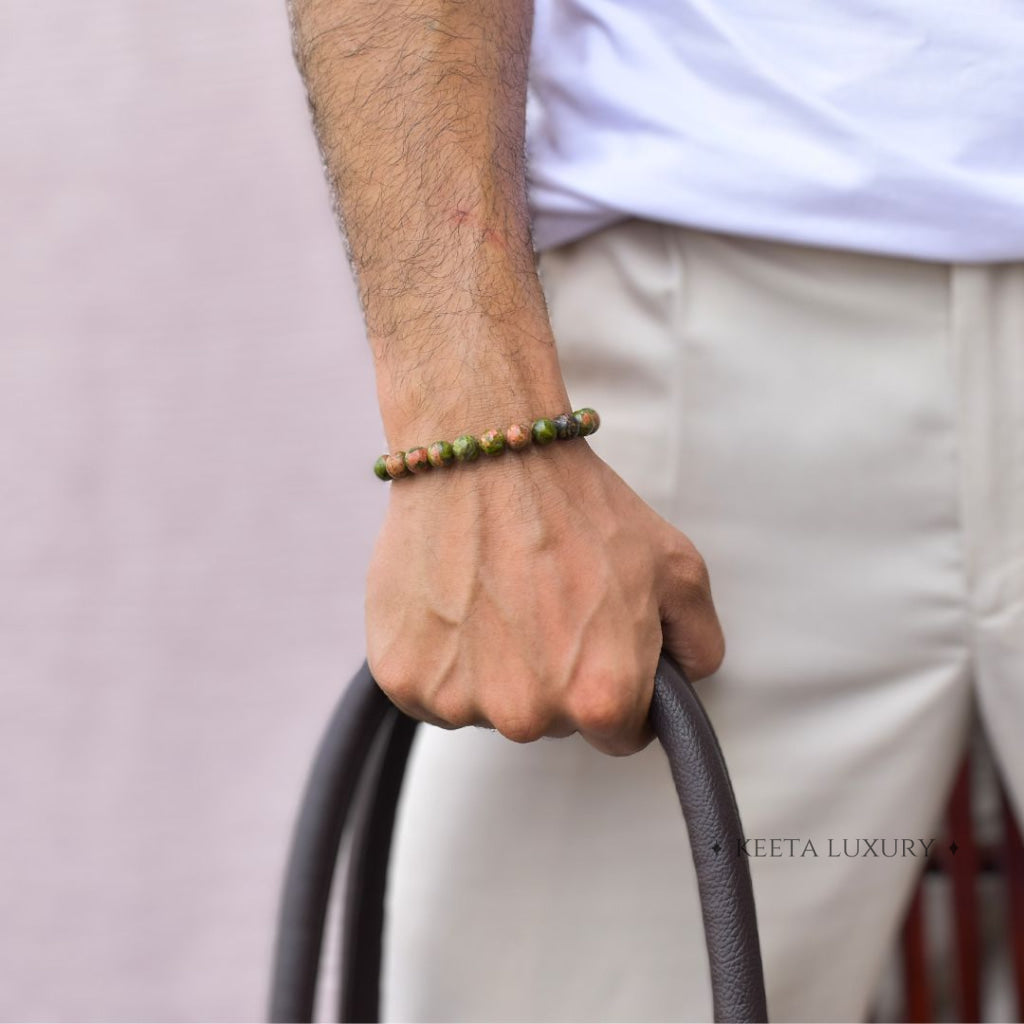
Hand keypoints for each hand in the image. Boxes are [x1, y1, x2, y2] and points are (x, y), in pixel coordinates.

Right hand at [365, 440, 724, 755]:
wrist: (486, 455)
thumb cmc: (580, 507)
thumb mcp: (677, 567)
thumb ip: (699, 643)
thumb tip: (684, 684)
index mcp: (601, 698)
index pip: (620, 735)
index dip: (618, 687)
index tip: (598, 645)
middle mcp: (528, 716)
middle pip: (552, 723)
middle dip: (555, 677)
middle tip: (545, 603)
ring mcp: (459, 701)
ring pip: (490, 708)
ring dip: (495, 668)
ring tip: (496, 594)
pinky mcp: (402, 680)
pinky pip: (434, 693)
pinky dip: (444, 658)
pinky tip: (456, 601)